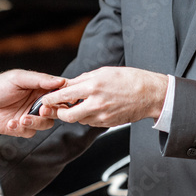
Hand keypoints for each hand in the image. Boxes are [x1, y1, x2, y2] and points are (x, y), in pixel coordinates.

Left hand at [0, 69, 66, 136]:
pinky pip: (30, 132)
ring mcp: (31, 116)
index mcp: (40, 89)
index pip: (59, 94)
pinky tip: (10, 123)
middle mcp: (38, 103)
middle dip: (50, 113)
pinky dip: (21, 129)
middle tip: (42, 110)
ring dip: (35, 122)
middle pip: (56, 112)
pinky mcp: (21, 128)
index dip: (62, 98)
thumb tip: (61, 81)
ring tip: (22, 119)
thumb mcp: (18, 78)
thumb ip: (39, 80)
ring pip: (45, 124)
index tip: (60, 101)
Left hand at [31, 67, 168, 127]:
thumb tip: (67, 84)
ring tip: (79, 104)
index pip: (65, 95)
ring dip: (75, 114)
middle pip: (68, 116)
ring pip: (79, 120)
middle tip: (58, 108)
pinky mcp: (108, 123)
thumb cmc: (129, 79)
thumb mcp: (103, 72)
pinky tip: (92, 108)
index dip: (51, 99)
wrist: (150, 94)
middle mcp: (97, 103)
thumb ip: (83, 79)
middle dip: (60, 113)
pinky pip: (91, 122)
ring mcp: (103, 115)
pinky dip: (87, 117)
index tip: (45, 100)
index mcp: (94, 86)